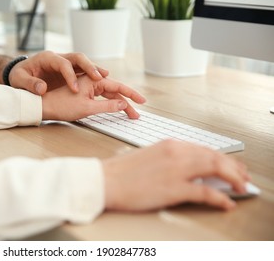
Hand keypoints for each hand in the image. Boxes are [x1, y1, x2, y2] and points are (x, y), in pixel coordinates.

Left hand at [9, 51, 108, 94]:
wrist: (20, 73)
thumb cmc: (19, 76)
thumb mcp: (19, 80)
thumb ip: (30, 84)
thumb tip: (42, 88)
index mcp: (47, 58)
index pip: (62, 64)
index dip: (70, 75)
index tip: (74, 89)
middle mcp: (59, 58)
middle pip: (78, 58)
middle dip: (89, 66)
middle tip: (100, 77)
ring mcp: (65, 63)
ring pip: (83, 63)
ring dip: (94, 69)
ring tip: (106, 77)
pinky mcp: (69, 71)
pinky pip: (83, 71)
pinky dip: (92, 75)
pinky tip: (102, 82)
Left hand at [41, 75, 145, 120]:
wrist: (43, 106)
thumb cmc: (61, 106)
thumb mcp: (87, 108)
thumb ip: (107, 106)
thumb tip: (123, 104)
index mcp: (92, 79)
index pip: (117, 86)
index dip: (131, 94)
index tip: (142, 101)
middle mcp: (91, 79)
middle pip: (114, 90)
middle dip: (126, 102)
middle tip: (136, 114)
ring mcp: (87, 85)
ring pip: (108, 94)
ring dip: (118, 103)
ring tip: (129, 113)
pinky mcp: (84, 91)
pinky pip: (100, 96)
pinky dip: (109, 102)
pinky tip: (115, 108)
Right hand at [102, 140, 249, 210]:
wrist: (105, 180)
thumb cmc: (121, 171)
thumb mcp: (149, 157)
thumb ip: (170, 160)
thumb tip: (188, 169)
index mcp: (170, 144)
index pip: (204, 149)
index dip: (222, 158)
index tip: (230, 165)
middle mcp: (176, 153)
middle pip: (215, 157)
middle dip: (233, 167)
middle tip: (242, 176)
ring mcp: (176, 170)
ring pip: (216, 169)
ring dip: (233, 179)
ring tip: (240, 186)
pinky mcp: (174, 188)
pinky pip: (205, 192)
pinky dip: (220, 198)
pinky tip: (226, 202)